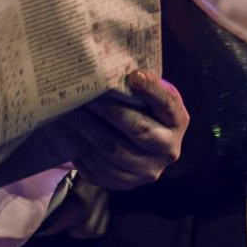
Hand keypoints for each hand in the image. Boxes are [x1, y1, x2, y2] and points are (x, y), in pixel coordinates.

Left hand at [7, 70, 188, 191]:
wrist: (143, 150)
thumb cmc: (143, 112)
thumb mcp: (148, 97)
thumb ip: (139, 84)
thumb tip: (109, 62)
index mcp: (177, 120)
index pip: (167, 104)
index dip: (151, 90)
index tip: (133, 75)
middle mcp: (168, 148)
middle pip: (136, 129)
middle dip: (106, 110)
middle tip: (83, 95)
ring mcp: (148, 170)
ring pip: (113, 150)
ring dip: (87, 129)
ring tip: (68, 112)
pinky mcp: (127, 183)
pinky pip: (101, 169)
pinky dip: (82, 150)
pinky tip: (69, 134)